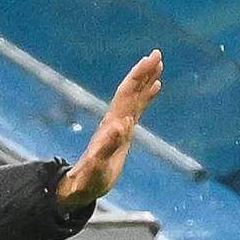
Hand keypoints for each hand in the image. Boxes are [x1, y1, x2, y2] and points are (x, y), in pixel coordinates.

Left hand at [55, 50, 162, 209]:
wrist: (81, 187)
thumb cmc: (88, 180)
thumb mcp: (96, 167)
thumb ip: (105, 148)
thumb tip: (120, 125)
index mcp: (111, 125)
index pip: (126, 94)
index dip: (137, 77)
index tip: (149, 60)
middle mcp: (115, 121)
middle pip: (130, 91)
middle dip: (142, 72)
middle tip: (157, 53)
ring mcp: (119, 126)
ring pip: (134, 97)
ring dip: (145, 79)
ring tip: (158, 63)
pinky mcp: (123, 133)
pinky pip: (137, 108)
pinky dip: (147, 95)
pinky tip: (155, 86)